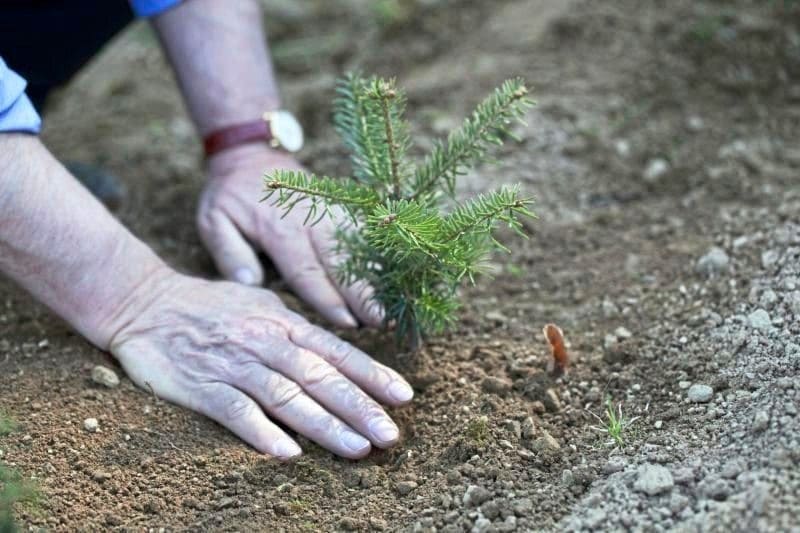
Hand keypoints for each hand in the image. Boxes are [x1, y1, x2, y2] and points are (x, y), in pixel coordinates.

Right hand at [109, 271, 412, 458]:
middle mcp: (265, 342)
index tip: (403, 397)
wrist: (143, 302)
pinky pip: (235, 412)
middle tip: (390, 435)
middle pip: (320, 378)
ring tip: (356, 448)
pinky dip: (261, 432)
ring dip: (324, 425)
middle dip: (359, 407)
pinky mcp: (201, 386)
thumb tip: (334, 346)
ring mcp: (234, 364)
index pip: (337, 352)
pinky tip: (287, 453)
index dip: (372, 374)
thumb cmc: (209, 305)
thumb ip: (296, 326)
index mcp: (283, 323)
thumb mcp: (261, 303)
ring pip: (286, 397)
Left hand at [198, 144, 379, 327]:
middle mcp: (312, 220)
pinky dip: (383, 253)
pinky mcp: (343, 207)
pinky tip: (396, 276)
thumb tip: (249, 283)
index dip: (328, 298)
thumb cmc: (231, 195)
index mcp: (280, 229)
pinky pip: (366, 231)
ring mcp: (332, 211)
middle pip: (342, 261)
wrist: (252, 155)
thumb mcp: (214, 221)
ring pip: (360, 246)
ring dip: (378, 276)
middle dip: (363, 293)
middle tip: (381, 319)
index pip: (307, 271)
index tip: (347, 323)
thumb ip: (229, 253)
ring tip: (394, 303)